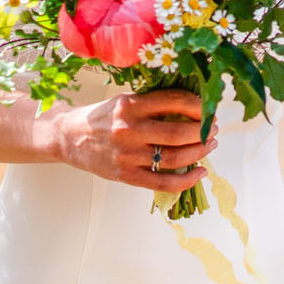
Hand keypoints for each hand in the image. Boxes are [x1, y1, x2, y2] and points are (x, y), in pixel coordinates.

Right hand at [47, 89, 216, 191]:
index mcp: (130, 105)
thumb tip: (194, 107)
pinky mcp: (126, 175)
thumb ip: (153, 104)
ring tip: (209, 145)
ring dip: (200, 152)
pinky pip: (164, 182)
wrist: (69, 137)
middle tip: (213, 128)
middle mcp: (129, 130)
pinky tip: (200, 171)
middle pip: (179, 132)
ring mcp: (128, 155)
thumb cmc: (102, 117)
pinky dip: (187, 179)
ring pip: (175, 157)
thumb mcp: (125, 100)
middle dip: (204, 131)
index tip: (209, 108)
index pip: (174, 101)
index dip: (198, 105)